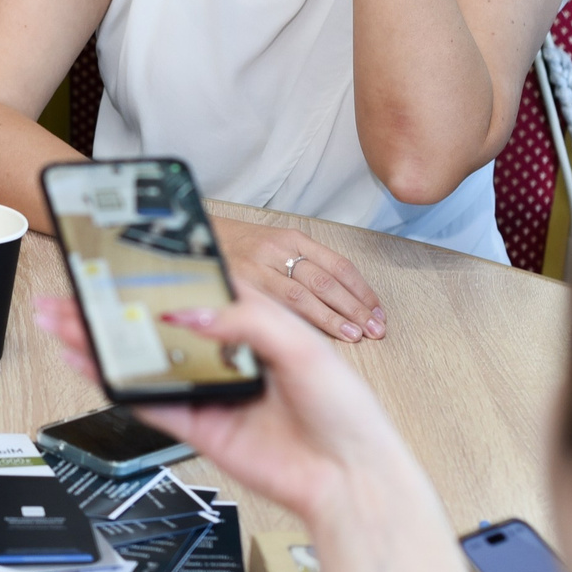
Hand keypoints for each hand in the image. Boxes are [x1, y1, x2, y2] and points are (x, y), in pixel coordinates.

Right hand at [32, 287, 418, 530]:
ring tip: (62, 325)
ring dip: (99, 346)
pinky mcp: (199, 430)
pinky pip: (149, 404)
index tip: (118, 264)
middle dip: (108, 313)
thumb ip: (244, 320)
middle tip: (69, 295)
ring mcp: (208, 395)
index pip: (192, 295)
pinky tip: (90, 365)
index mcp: (252, 329)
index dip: (154, 279)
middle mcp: (225, 360)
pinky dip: (117, 386)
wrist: (350, 478)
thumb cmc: (344, 412)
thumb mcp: (302, 345)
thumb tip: (188, 311)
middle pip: (155, 329)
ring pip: (142, 365)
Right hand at [219, 218, 384, 341]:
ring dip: (333, 317)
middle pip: (327, 282)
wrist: (193, 236)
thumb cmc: (239, 248)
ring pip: (304, 295)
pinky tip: (314, 335)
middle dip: (355, 307)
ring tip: (355, 335)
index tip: (378, 311)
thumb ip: (302, 266)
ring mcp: (259, 267)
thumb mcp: (274, 246)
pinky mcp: (241, 284)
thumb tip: (341, 298)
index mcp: (294, 239)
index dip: (362, 290)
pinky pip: (276, 304)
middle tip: (375, 329)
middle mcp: (279, 250)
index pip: (339, 266)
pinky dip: (299, 320)